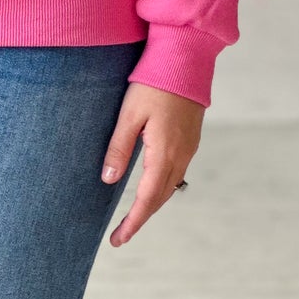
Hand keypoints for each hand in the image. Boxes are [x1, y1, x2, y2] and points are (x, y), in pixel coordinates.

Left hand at [99, 82, 202, 245]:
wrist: (186, 59)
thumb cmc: (154, 82)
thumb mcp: (129, 114)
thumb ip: (118, 148)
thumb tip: (108, 181)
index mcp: (164, 152)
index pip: (147, 199)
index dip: (132, 222)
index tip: (118, 240)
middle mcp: (180, 155)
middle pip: (160, 198)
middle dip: (141, 218)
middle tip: (121, 235)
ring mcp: (188, 148)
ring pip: (169, 187)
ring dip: (151, 203)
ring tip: (132, 215)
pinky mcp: (190, 139)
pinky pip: (176, 172)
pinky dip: (161, 187)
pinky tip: (150, 186)